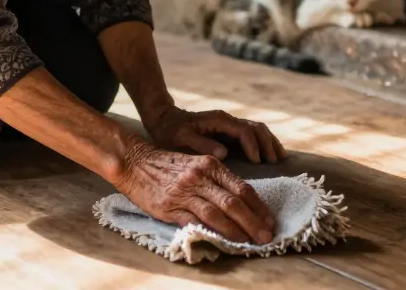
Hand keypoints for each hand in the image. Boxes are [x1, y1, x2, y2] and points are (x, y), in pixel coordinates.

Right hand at [115, 142, 275, 243]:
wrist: (135, 163)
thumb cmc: (168, 166)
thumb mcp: (196, 163)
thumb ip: (216, 179)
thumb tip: (241, 202)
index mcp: (210, 165)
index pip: (241, 188)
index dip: (258, 207)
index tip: (270, 220)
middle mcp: (200, 176)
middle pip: (234, 202)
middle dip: (254, 221)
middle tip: (267, 236)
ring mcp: (185, 192)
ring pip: (217, 213)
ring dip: (237, 230)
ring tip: (250, 242)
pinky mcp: (171, 207)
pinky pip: (195, 221)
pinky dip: (211, 232)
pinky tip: (222, 241)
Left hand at [145, 105, 285, 163]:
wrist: (164, 120)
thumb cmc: (170, 131)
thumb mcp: (181, 138)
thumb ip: (201, 144)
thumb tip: (224, 153)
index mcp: (218, 120)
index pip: (243, 131)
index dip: (253, 146)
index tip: (258, 162)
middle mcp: (227, 120)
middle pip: (256, 128)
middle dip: (267, 144)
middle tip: (274, 162)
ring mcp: (230, 125)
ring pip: (258, 130)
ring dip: (269, 142)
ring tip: (279, 159)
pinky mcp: (230, 132)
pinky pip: (253, 135)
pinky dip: (264, 143)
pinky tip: (271, 155)